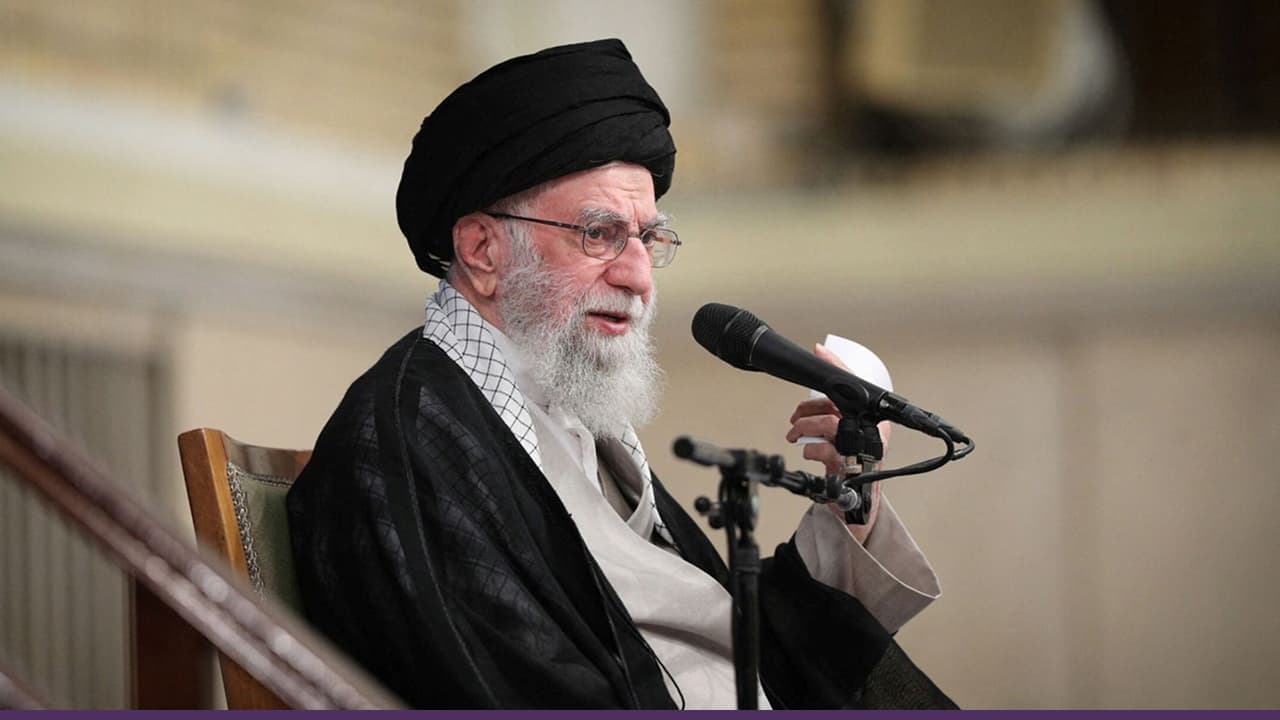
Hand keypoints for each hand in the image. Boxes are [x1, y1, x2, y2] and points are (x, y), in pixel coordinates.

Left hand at [784, 344, 888, 543]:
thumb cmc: (851, 466)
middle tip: (795, 418)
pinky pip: (824, 450)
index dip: (836, 365)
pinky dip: (810, 449)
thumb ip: (833, 413)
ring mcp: (860, 449)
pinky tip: (808, 452)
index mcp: (872, 418)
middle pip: (836, 402)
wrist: (858, 505)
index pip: (855, 384)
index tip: (819, 351)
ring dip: (804, 427)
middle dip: (808, 407)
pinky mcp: (849, 468)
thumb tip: (815, 384)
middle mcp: (870, 431)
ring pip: (829, 423)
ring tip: (795, 435)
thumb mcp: (844, 436)